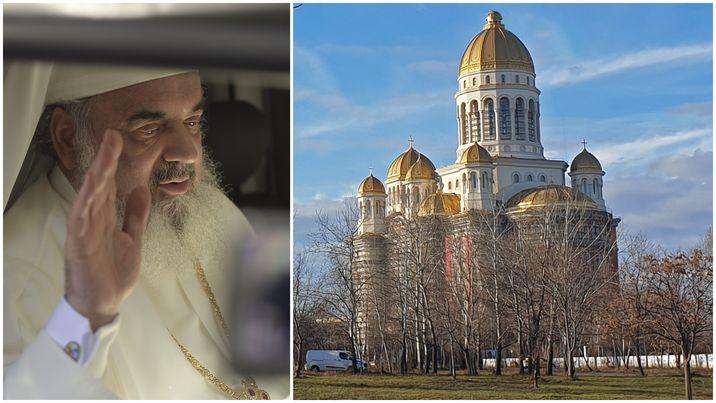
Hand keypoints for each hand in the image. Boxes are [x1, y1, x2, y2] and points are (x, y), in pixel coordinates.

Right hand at [64, 130, 150, 331]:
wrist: (103, 305)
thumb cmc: (112, 274)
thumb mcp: (132, 239)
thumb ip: (135, 216)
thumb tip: (140, 189)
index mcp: (104, 219)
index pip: (108, 185)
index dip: (112, 163)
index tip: (118, 140)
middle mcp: (92, 222)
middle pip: (98, 186)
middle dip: (105, 162)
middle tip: (113, 137)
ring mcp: (84, 234)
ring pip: (89, 200)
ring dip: (95, 177)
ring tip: (103, 157)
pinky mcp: (80, 248)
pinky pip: (80, 223)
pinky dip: (84, 205)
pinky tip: (89, 190)